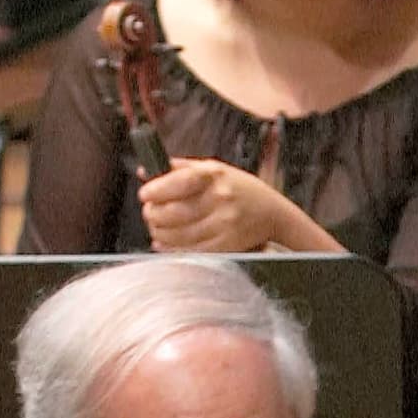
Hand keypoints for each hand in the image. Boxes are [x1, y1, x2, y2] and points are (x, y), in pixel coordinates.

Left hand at [137, 157, 310, 255]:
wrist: (273, 212)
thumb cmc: (239, 188)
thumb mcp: (214, 169)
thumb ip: (180, 168)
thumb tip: (145, 170)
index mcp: (215, 175)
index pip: (178, 182)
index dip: (156, 190)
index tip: (145, 194)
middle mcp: (221, 198)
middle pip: (174, 212)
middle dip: (153, 214)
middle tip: (149, 213)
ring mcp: (225, 224)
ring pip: (179, 234)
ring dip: (160, 233)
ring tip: (156, 228)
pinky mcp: (228, 245)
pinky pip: (191, 250)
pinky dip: (172, 248)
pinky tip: (165, 243)